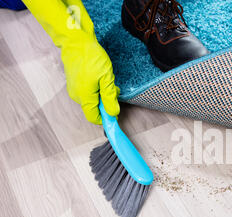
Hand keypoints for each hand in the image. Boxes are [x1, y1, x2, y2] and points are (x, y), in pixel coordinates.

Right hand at [23, 0, 119, 123]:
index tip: (115, 113)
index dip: (105, 118)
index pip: (94, 118)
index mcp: (84, 97)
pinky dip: (96, 88)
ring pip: (92, 100)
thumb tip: (113, 113)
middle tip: (113, 89)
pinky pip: (87, 92)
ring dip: (102, 94)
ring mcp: (74, 89)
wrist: (75, 41)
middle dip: (106, 102)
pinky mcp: (74, 83)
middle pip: (94, 109)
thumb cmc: (91, 57)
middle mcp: (77, 96)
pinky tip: (99, 77)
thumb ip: (110, 97)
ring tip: (106, 79)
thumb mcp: (106, 78)